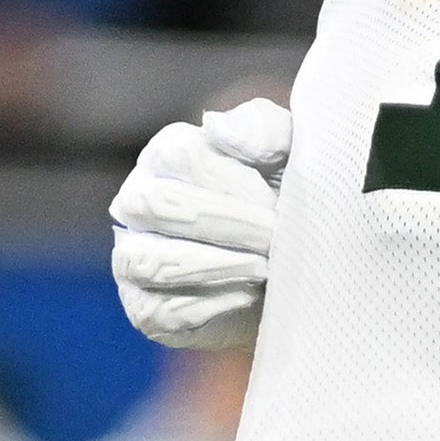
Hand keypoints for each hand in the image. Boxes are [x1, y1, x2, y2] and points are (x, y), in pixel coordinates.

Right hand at [111, 99, 291, 349]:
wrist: (305, 275)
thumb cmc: (291, 204)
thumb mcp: (292, 157)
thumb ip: (263, 129)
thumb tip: (218, 129)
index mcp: (168, 156)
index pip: (180, 155)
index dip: (233, 181)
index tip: (278, 203)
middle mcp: (139, 203)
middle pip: (161, 204)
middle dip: (229, 224)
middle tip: (277, 238)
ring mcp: (134, 257)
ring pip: (152, 261)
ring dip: (220, 265)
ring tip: (268, 268)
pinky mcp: (147, 310)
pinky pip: (165, 311)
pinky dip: (215, 305)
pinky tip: (252, 296)